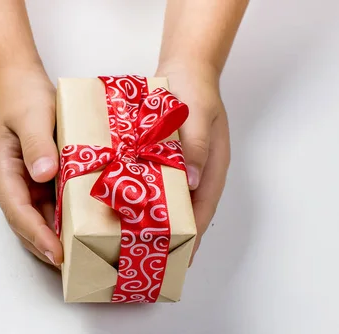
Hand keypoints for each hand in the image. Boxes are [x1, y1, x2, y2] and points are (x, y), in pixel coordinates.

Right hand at [0, 67, 62, 267]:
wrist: (17, 77)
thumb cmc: (21, 95)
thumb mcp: (31, 115)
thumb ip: (36, 144)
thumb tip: (43, 175)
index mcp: (3, 172)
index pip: (18, 212)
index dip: (37, 235)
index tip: (57, 254)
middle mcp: (12, 182)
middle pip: (26, 223)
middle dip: (45, 245)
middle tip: (73, 265)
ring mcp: (25, 180)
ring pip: (39, 216)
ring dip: (55, 235)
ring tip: (80, 254)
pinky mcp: (40, 174)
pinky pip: (51, 201)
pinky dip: (64, 216)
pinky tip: (82, 224)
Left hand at [156, 63, 230, 259]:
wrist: (184, 69)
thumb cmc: (195, 91)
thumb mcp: (199, 116)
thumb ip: (198, 146)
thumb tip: (193, 182)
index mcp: (212, 168)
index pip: (203, 210)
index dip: (193, 237)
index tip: (182, 259)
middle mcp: (197, 173)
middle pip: (187, 212)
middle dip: (173, 237)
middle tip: (153, 259)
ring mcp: (180, 167)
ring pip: (170, 201)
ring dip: (158, 220)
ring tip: (137, 242)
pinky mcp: (163, 158)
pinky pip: (155, 184)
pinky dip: (145, 198)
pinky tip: (126, 208)